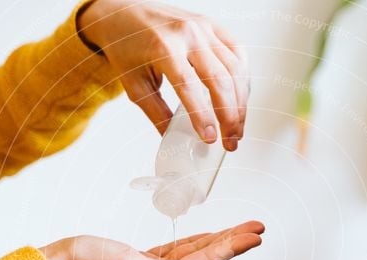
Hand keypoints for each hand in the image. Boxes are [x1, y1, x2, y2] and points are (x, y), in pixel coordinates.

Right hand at [40, 221, 263, 259]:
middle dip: (234, 242)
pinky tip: (209, 237)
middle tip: (259, 228)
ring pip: (194, 255)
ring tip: (244, 230)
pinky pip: (176, 253)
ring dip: (220, 241)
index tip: (256, 235)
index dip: (233, 246)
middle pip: (206, 259)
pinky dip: (195, 243)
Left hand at [77, 0, 248, 150]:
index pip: (188, 86)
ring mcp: (204, 27)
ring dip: (241, 103)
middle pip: (219, 79)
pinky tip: (240, 98)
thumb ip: (157, 113)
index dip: (202, 116)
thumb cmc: (127, 45)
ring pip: (235, 69)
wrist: (124, 12)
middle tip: (230, 140)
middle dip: (230, 116)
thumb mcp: (135, 84)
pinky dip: (243, 79)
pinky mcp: (213, 26)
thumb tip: (176, 139)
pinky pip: (238, 53)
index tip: (210, 138)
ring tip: (237, 127)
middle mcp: (188, 34)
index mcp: (163, 47)